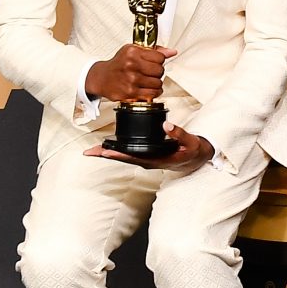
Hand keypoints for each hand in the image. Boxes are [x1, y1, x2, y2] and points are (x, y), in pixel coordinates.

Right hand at [85, 44, 175, 104]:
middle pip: (160, 70)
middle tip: (150, 72)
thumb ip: (154, 50)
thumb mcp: (133, 50)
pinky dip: (153, 93)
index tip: (154, 62)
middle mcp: (132, 65)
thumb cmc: (118, 64)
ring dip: (156, 83)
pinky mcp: (131, 93)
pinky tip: (147, 88)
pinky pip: (152, 94)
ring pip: (158, 83)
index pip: (160, 57)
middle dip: (157, 72)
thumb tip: (172, 52)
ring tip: (148, 81)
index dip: (159, 60)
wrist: (102, 78)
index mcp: (133, 52)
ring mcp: (131, 80)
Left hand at [86, 124, 214, 171]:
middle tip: (90, 152)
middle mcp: (149, 162)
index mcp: (158, 159)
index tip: (106, 151)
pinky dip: (117, 151)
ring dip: (108, 154)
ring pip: (124, 157)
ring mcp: (146, 160)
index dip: (119, 154)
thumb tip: (166, 125)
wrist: (196, 159)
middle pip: (124, 159)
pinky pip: (128, 154)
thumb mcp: (190, 142)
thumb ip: (179, 134)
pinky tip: (108, 147)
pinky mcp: (146, 156)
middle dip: (106, 155)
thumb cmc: (192, 151)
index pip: (135, 157)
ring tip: (93, 150)